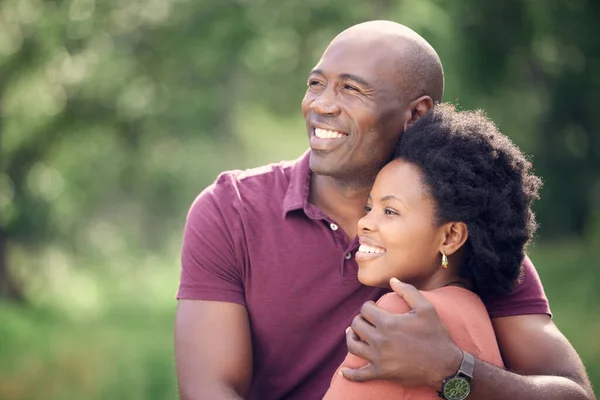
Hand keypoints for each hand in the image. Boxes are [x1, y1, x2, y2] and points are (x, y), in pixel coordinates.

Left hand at [340, 278, 462, 387]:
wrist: (445, 365)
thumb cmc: (436, 335)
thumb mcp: (426, 308)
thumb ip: (408, 291)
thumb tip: (393, 280)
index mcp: (388, 322)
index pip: (365, 310)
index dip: (367, 306)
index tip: (372, 308)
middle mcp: (379, 339)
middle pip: (356, 326)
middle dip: (359, 320)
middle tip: (365, 321)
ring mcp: (378, 358)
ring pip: (353, 346)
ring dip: (351, 338)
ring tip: (354, 335)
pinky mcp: (381, 373)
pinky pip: (359, 375)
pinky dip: (350, 374)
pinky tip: (344, 371)